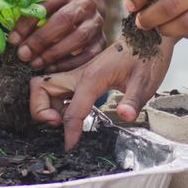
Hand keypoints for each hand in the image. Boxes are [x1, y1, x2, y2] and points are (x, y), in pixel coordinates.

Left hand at [8, 0, 107, 71]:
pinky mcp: (102, 40)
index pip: (46, 3)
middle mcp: (85, 4)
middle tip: (24, 55)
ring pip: (78, 37)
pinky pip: (88, 55)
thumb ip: (31, 15)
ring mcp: (97, 22)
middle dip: (41, 39)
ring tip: (36, 64)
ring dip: (54, 53)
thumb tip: (13, 39)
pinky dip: (69, 64)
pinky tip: (52, 69)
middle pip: (64, 20)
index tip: (13, 40)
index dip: (28, 22)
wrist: (87, 11)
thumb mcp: (46, 5)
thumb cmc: (58, 10)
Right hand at [29, 37, 174, 149]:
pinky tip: (72, 112)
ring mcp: (77, 74)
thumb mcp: (145, 82)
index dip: (69, 132)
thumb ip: (133, 100)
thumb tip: (125, 116)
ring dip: (44, 106)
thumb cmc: (147, 58)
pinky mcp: (79, 77)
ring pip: (44, 87)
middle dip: (40, 110)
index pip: (72, 110)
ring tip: (63, 120)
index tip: (70, 147)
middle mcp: (79, 74)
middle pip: (41, 88)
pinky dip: (54, 102)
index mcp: (92, 78)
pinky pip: (56, 89)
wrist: (147, 39)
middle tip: (57, 124)